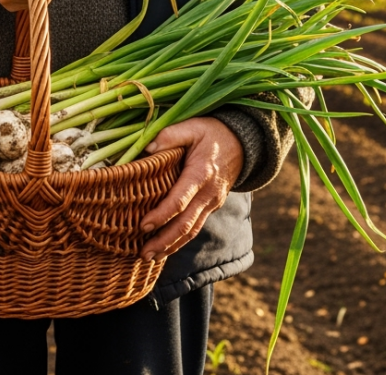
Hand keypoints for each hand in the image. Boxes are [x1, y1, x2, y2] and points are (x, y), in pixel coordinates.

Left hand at [139, 117, 244, 260]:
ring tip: (150, 258)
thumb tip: (146, 149)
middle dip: (164, 241)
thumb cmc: (212, 133)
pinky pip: (196, 227)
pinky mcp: (211, 206)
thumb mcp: (193, 127)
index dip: (161, 215)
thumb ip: (170, 136)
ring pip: (192, 230)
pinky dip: (180, 240)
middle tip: (143, 254)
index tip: (142, 225)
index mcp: (201, 174)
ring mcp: (212, 202)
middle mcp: (208, 194)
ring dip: (171, 246)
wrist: (243, 143)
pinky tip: (165, 249)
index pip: (180, 200)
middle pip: (186, 224)